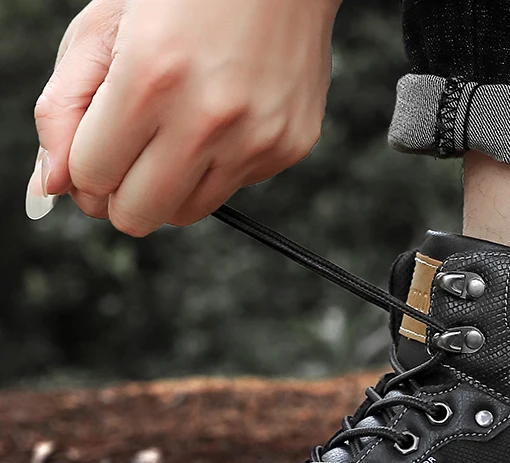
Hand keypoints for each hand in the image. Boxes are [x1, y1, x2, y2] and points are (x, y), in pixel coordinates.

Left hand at [27, 0, 339, 234]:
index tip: (96, 152)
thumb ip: (64, 109)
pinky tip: (224, 119)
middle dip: (120, 195)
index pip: (92, 178)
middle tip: (127, 160)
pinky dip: (217, 165)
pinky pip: (232, 188)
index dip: (84, 170)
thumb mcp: (104, 29)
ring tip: (177, 133)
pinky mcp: (288, 147)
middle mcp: (208, 119)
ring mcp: (255, 139)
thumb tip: (50, 186)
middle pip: (138, 215)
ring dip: (169, 186)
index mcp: (149, 79)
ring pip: (185, 213)